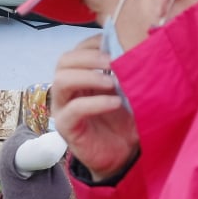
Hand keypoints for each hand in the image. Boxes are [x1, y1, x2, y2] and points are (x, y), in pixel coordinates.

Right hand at [52, 36, 138, 179]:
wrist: (122, 154)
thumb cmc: (123, 120)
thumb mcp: (125, 91)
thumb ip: (123, 71)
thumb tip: (135, 46)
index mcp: (79, 77)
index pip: (75, 51)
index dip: (92, 44)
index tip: (115, 44)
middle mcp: (67, 90)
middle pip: (64, 61)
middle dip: (89, 57)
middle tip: (113, 61)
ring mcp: (63, 108)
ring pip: (62, 81)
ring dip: (88, 77)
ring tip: (113, 82)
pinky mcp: (66, 127)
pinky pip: (75, 109)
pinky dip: (96, 103)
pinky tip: (115, 103)